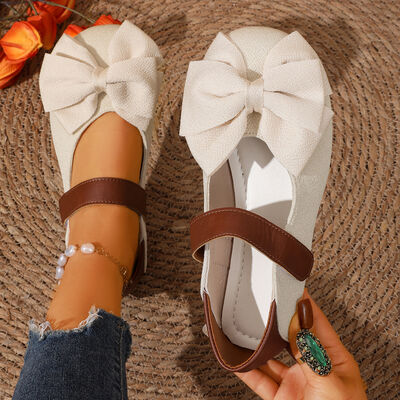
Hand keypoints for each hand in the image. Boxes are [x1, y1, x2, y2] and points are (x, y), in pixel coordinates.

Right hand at [235, 290, 366, 399]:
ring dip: (257, 344)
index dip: (302, 303)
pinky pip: (259, 379)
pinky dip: (246, 368)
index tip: (288, 284)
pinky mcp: (280, 397)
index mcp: (334, 359)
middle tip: (262, 302)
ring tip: (243, 327)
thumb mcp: (330, 383)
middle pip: (290, 336)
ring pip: (271, 356)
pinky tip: (237, 358)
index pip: (316, 322)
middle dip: (276, 320)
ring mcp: (295, 382)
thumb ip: (311, 352)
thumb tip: (299, 321)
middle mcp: (313, 367)